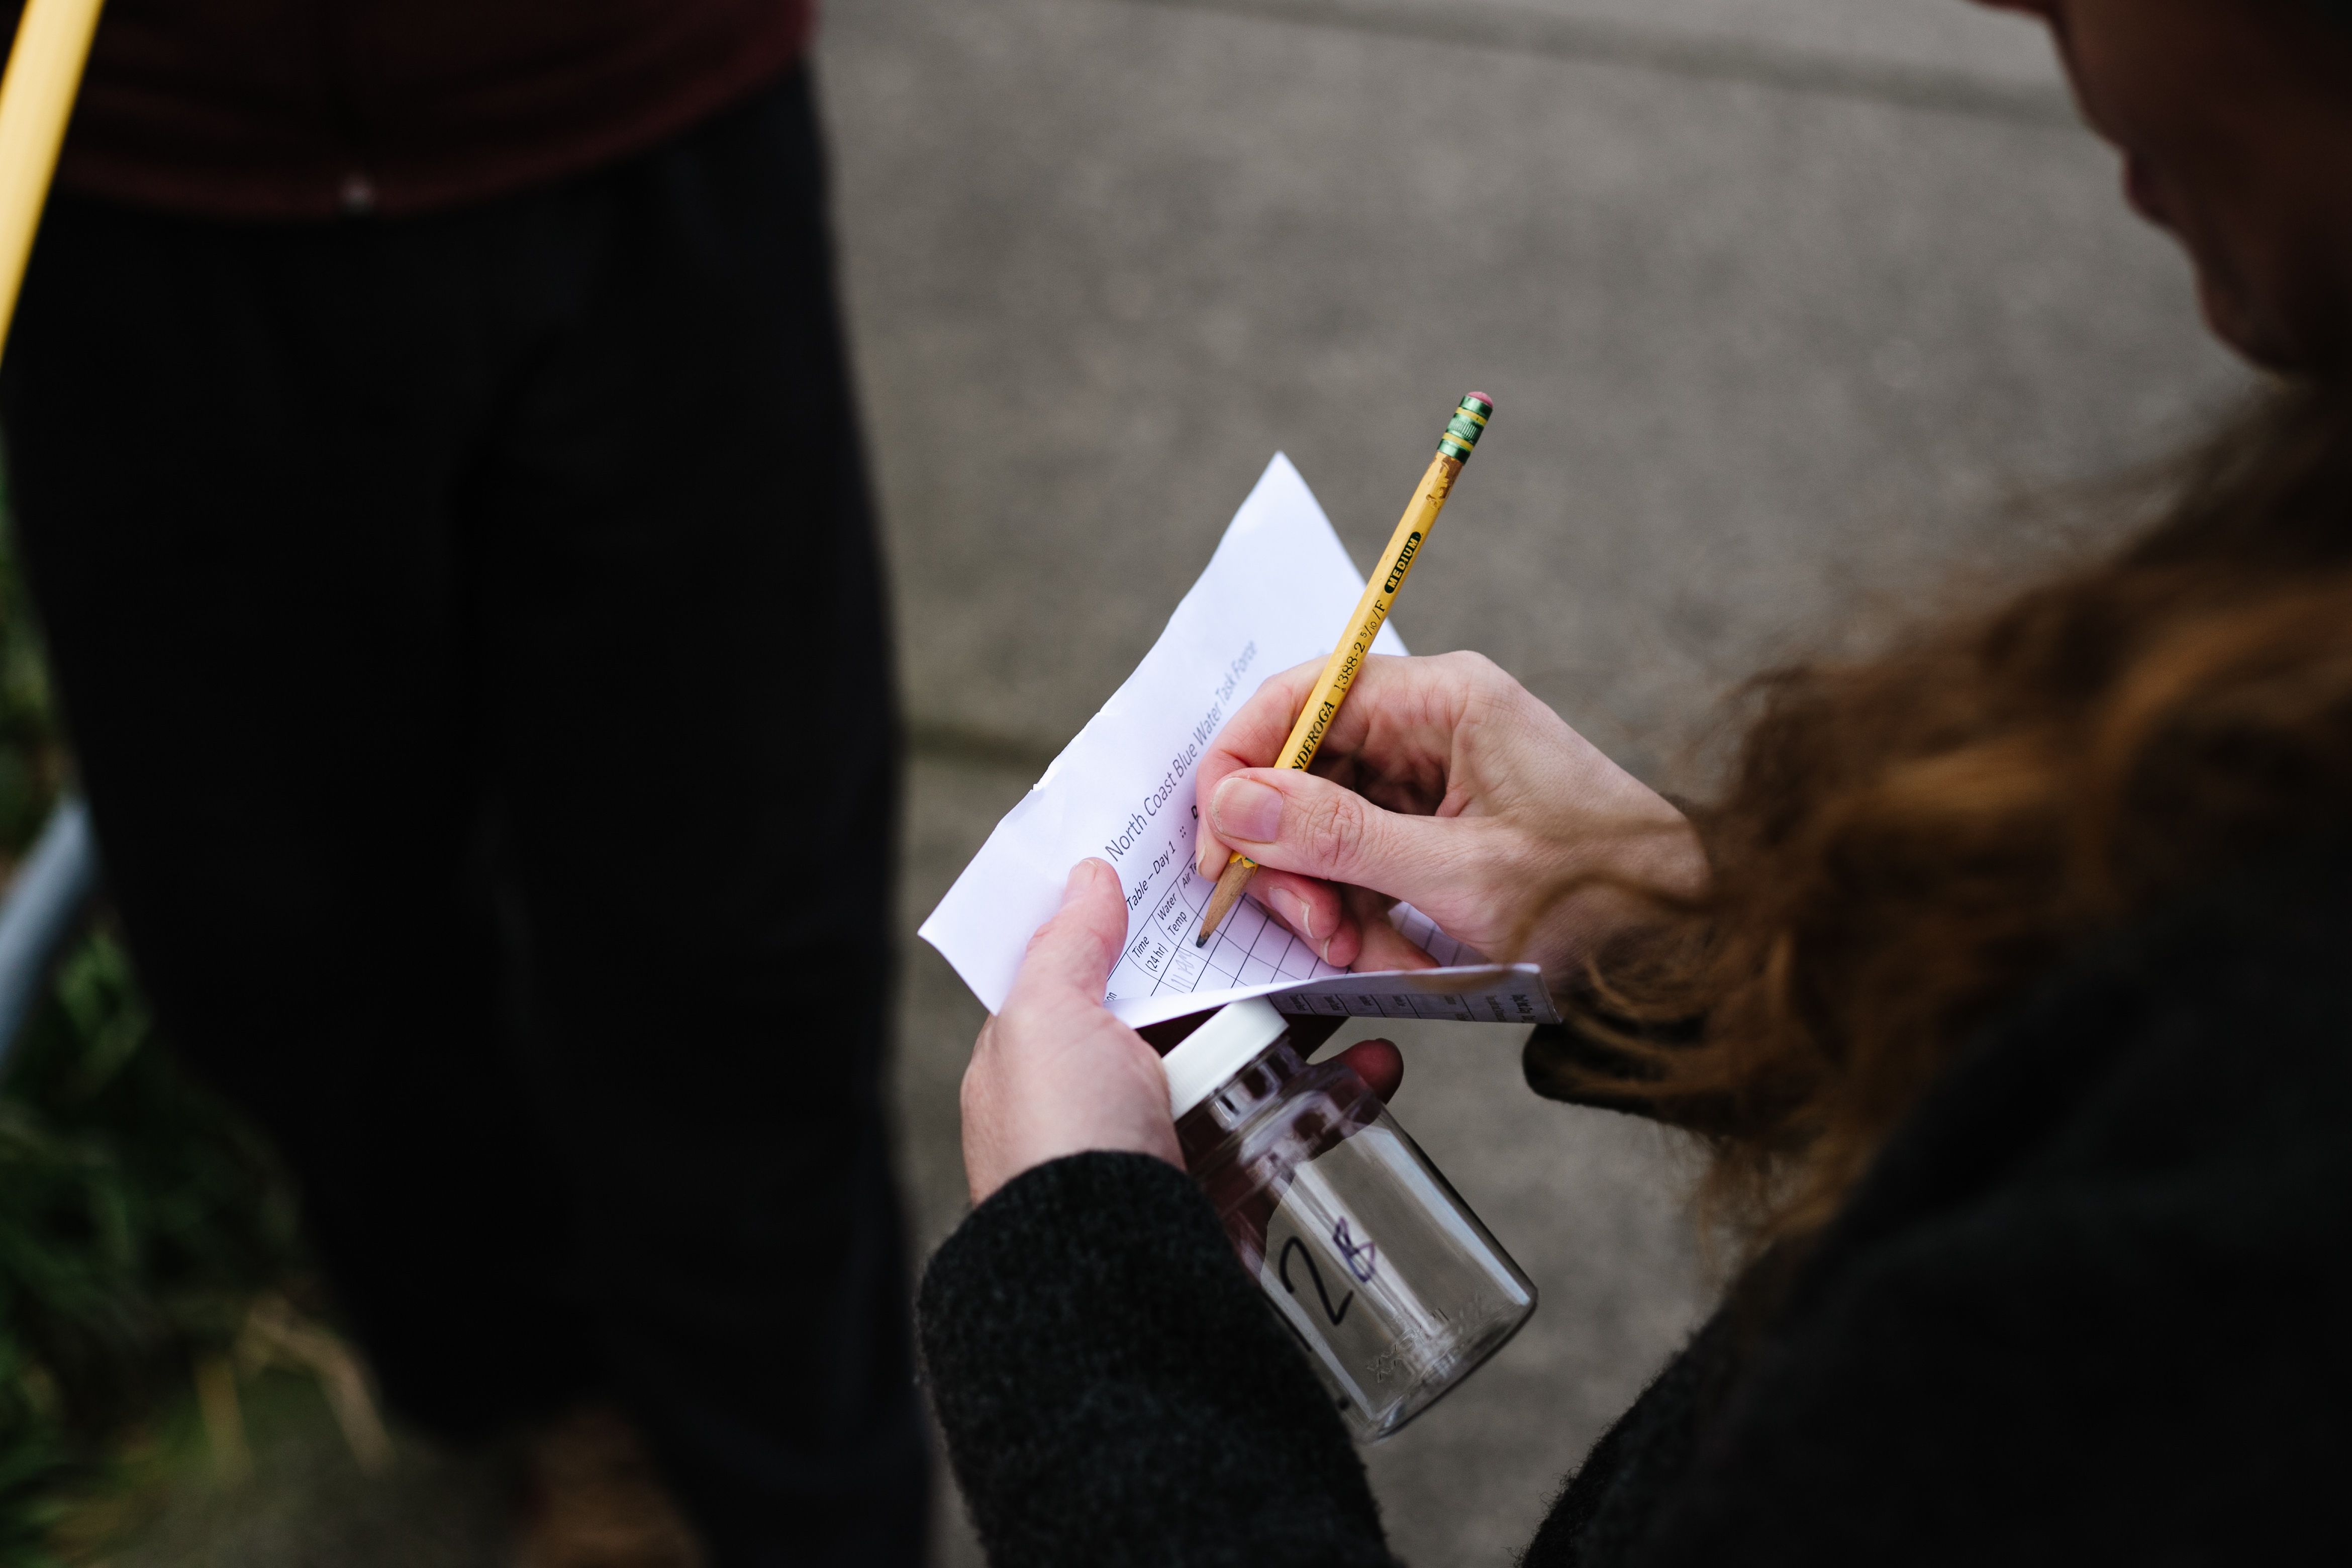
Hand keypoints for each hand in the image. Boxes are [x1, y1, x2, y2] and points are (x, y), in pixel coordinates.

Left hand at [961, 859, 1409, 1205]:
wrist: (1114, 1290)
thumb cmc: (1062, 1147)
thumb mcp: (1042, 1022)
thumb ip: (1067, 946)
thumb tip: (1087, 875)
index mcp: (1049, 1053)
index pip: (1104, 965)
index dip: (1155, 919)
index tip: (1217, 871)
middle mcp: (1106, 1095)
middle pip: (1191, 1004)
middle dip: (1252, 963)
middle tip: (1315, 918)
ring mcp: (1172, 1142)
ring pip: (1252, 1060)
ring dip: (1310, 1024)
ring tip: (1359, 981)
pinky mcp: (1232, 1189)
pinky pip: (1294, 1127)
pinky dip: (1341, 1095)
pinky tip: (1379, 1066)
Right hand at [1193, 652, 1703, 989]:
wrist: (1689, 947)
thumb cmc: (1605, 896)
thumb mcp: (1459, 875)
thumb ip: (1339, 837)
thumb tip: (1236, 805)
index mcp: (1444, 699)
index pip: (1298, 698)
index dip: (1240, 768)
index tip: (1220, 849)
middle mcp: (1433, 726)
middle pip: (1302, 769)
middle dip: (1291, 854)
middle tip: (1310, 924)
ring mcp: (1436, 781)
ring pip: (1324, 827)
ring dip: (1328, 898)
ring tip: (1361, 951)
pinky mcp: (1441, 834)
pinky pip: (1364, 866)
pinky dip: (1364, 917)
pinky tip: (1393, 954)